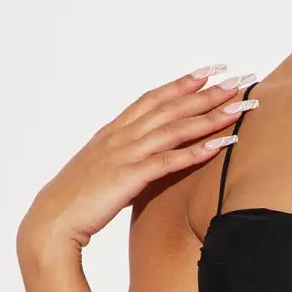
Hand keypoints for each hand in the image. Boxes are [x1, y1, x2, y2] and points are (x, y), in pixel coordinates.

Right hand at [17, 66, 258, 255]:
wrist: (52, 220)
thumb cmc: (77, 200)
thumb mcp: (102, 170)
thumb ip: (123, 158)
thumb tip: (143, 159)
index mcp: (113, 132)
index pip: (152, 99)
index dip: (180, 84)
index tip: (207, 71)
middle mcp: (121, 136)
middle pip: (170, 107)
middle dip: (205, 92)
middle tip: (235, 79)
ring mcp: (125, 154)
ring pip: (174, 128)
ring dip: (209, 116)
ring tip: (238, 106)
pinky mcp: (129, 177)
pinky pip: (169, 161)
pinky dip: (196, 150)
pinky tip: (220, 143)